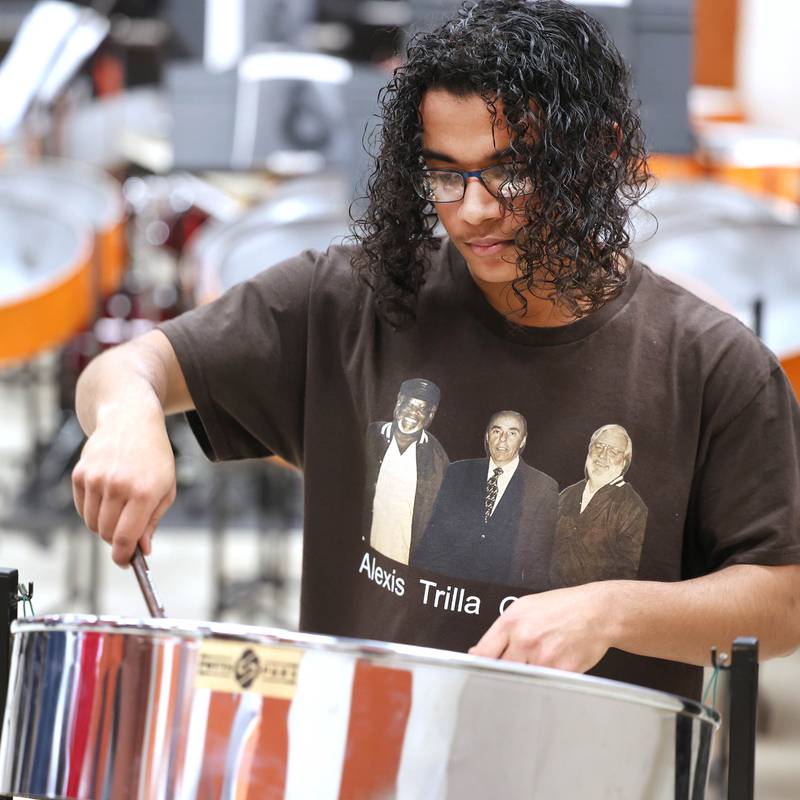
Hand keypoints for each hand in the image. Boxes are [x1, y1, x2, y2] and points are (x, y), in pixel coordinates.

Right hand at [72, 406, 175, 566]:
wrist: (131, 421)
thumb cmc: (154, 457)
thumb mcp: (166, 488)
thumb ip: (152, 521)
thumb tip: (142, 550)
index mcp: (143, 492)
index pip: (126, 538)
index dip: (124, 556)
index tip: (127, 562)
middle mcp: (117, 486)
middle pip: (107, 534)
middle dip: (117, 540)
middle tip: (128, 533)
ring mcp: (95, 479)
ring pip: (92, 524)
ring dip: (104, 525)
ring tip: (120, 508)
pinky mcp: (79, 474)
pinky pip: (81, 509)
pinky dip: (92, 511)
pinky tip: (107, 497)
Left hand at [469, 583, 613, 672]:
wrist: (597, 612)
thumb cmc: (560, 608)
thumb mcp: (524, 607)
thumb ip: (499, 631)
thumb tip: (477, 652)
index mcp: (511, 622)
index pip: (483, 653)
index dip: (476, 667)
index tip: (476, 673)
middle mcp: (525, 639)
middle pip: (500, 671)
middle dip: (502, 674)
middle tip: (509, 672)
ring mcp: (544, 657)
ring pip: (522, 681)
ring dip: (524, 679)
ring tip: (536, 666)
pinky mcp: (562, 672)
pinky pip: (545, 685)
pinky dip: (545, 682)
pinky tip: (552, 668)